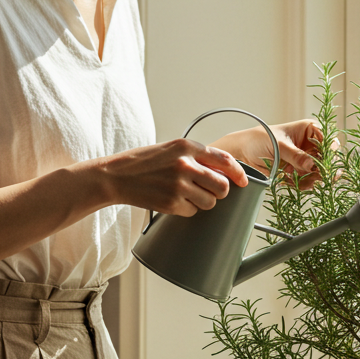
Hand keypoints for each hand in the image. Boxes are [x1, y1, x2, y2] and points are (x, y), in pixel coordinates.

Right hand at [98, 139, 249, 216]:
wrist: (115, 176)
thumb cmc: (142, 162)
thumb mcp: (170, 149)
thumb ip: (196, 156)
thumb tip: (223, 170)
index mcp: (186, 147)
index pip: (224, 160)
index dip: (239, 173)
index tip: (244, 181)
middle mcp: (185, 165)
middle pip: (222, 185)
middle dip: (221, 191)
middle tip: (212, 191)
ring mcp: (178, 185)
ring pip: (210, 202)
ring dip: (204, 201)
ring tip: (188, 195)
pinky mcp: (171, 204)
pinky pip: (193, 211)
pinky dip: (188, 209)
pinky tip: (175, 200)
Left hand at [215, 120, 328, 190]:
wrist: (241, 154)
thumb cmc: (257, 140)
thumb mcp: (278, 145)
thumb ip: (295, 155)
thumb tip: (312, 164)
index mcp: (308, 130)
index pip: (328, 139)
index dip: (329, 150)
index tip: (324, 161)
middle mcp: (309, 145)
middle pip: (328, 158)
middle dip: (323, 168)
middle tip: (316, 175)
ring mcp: (305, 160)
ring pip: (321, 172)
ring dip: (314, 178)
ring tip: (300, 178)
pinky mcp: (299, 173)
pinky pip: (310, 182)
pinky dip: (304, 184)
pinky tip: (292, 181)